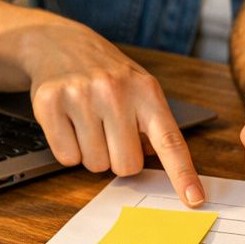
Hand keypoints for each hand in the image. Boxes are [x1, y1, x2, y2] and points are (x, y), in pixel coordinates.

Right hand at [23, 24, 203, 205]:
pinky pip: (66, 158)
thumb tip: (157, 164)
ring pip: (95, 165)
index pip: (170, 140)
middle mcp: (115, 91)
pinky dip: (68, 149)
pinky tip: (69, 122)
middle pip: (126, 165)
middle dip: (118, 158)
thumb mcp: (141, 89)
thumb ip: (153, 126)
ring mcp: (81, 95)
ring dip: (92, 153)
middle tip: (110, 132)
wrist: (61, 43)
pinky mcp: (50, 103)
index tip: (194, 199)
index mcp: (146, 91)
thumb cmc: (108, 75)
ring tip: (88, 122)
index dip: (182, 173)